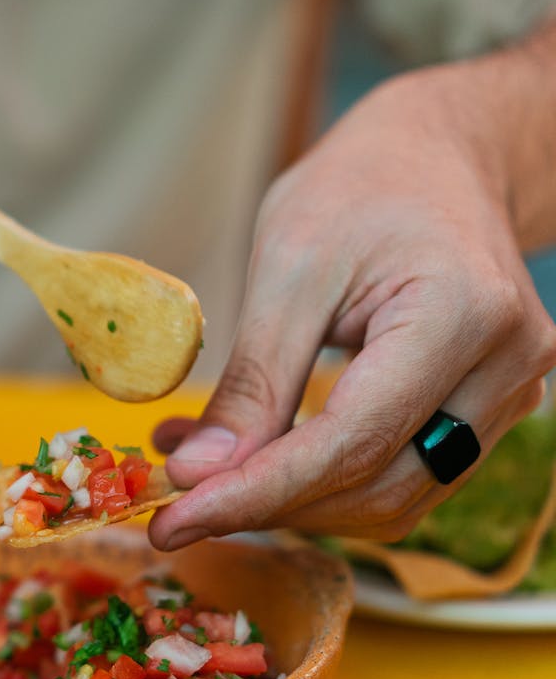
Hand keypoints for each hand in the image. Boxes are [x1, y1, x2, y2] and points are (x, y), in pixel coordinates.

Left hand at [148, 71, 555, 550]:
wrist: (438, 157)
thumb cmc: (362, 189)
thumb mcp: (288, 267)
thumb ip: (253, 380)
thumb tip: (199, 473)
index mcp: (462, 317)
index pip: (349, 442)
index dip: (253, 493)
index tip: (172, 521)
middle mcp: (505, 369)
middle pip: (373, 485)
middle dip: (264, 505)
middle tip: (172, 504)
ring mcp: (506, 396)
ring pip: (389, 499)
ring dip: (289, 504)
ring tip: (200, 475)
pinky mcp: (482, 412)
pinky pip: (398, 476)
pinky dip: (319, 482)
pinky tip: (252, 461)